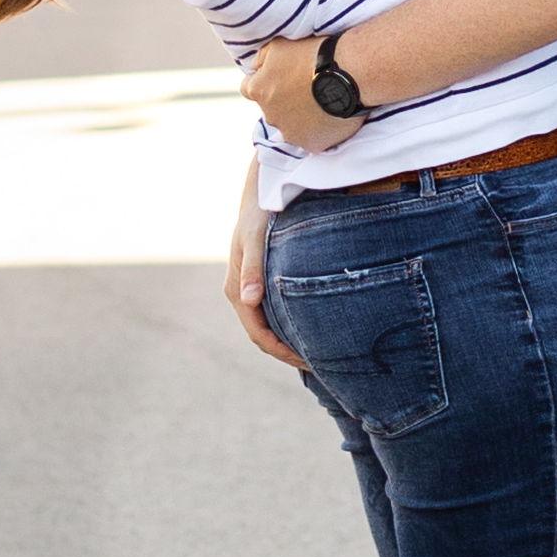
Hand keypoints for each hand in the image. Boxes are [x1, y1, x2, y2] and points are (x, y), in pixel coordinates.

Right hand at [227, 190, 302, 366]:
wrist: (260, 190)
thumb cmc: (259, 213)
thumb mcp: (254, 238)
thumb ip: (252, 268)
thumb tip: (249, 300)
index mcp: (236, 289)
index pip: (258, 334)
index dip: (282, 352)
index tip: (308, 361)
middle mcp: (240, 292)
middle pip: (263, 335)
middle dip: (287, 352)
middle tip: (320, 365)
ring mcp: (250, 288)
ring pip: (268, 325)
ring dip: (289, 339)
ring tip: (318, 352)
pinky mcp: (261, 280)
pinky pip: (274, 311)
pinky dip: (290, 323)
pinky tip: (312, 326)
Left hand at [244, 36, 366, 153]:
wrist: (349, 73)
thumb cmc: (314, 54)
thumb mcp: (278, 45)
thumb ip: (262, 59)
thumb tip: (256, 69)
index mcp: (259, 91)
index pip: (249, 88)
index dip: (264, 81)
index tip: (280, 76)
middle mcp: (270, 116)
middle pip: (272, 109)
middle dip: (283, 100)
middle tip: (306, 88)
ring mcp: (291, 133)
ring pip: (290, 126)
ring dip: (300, 117)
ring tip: (321, 102)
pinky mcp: (312, 144)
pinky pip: (311, 138)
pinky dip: (318, 129)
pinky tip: (330, 115)